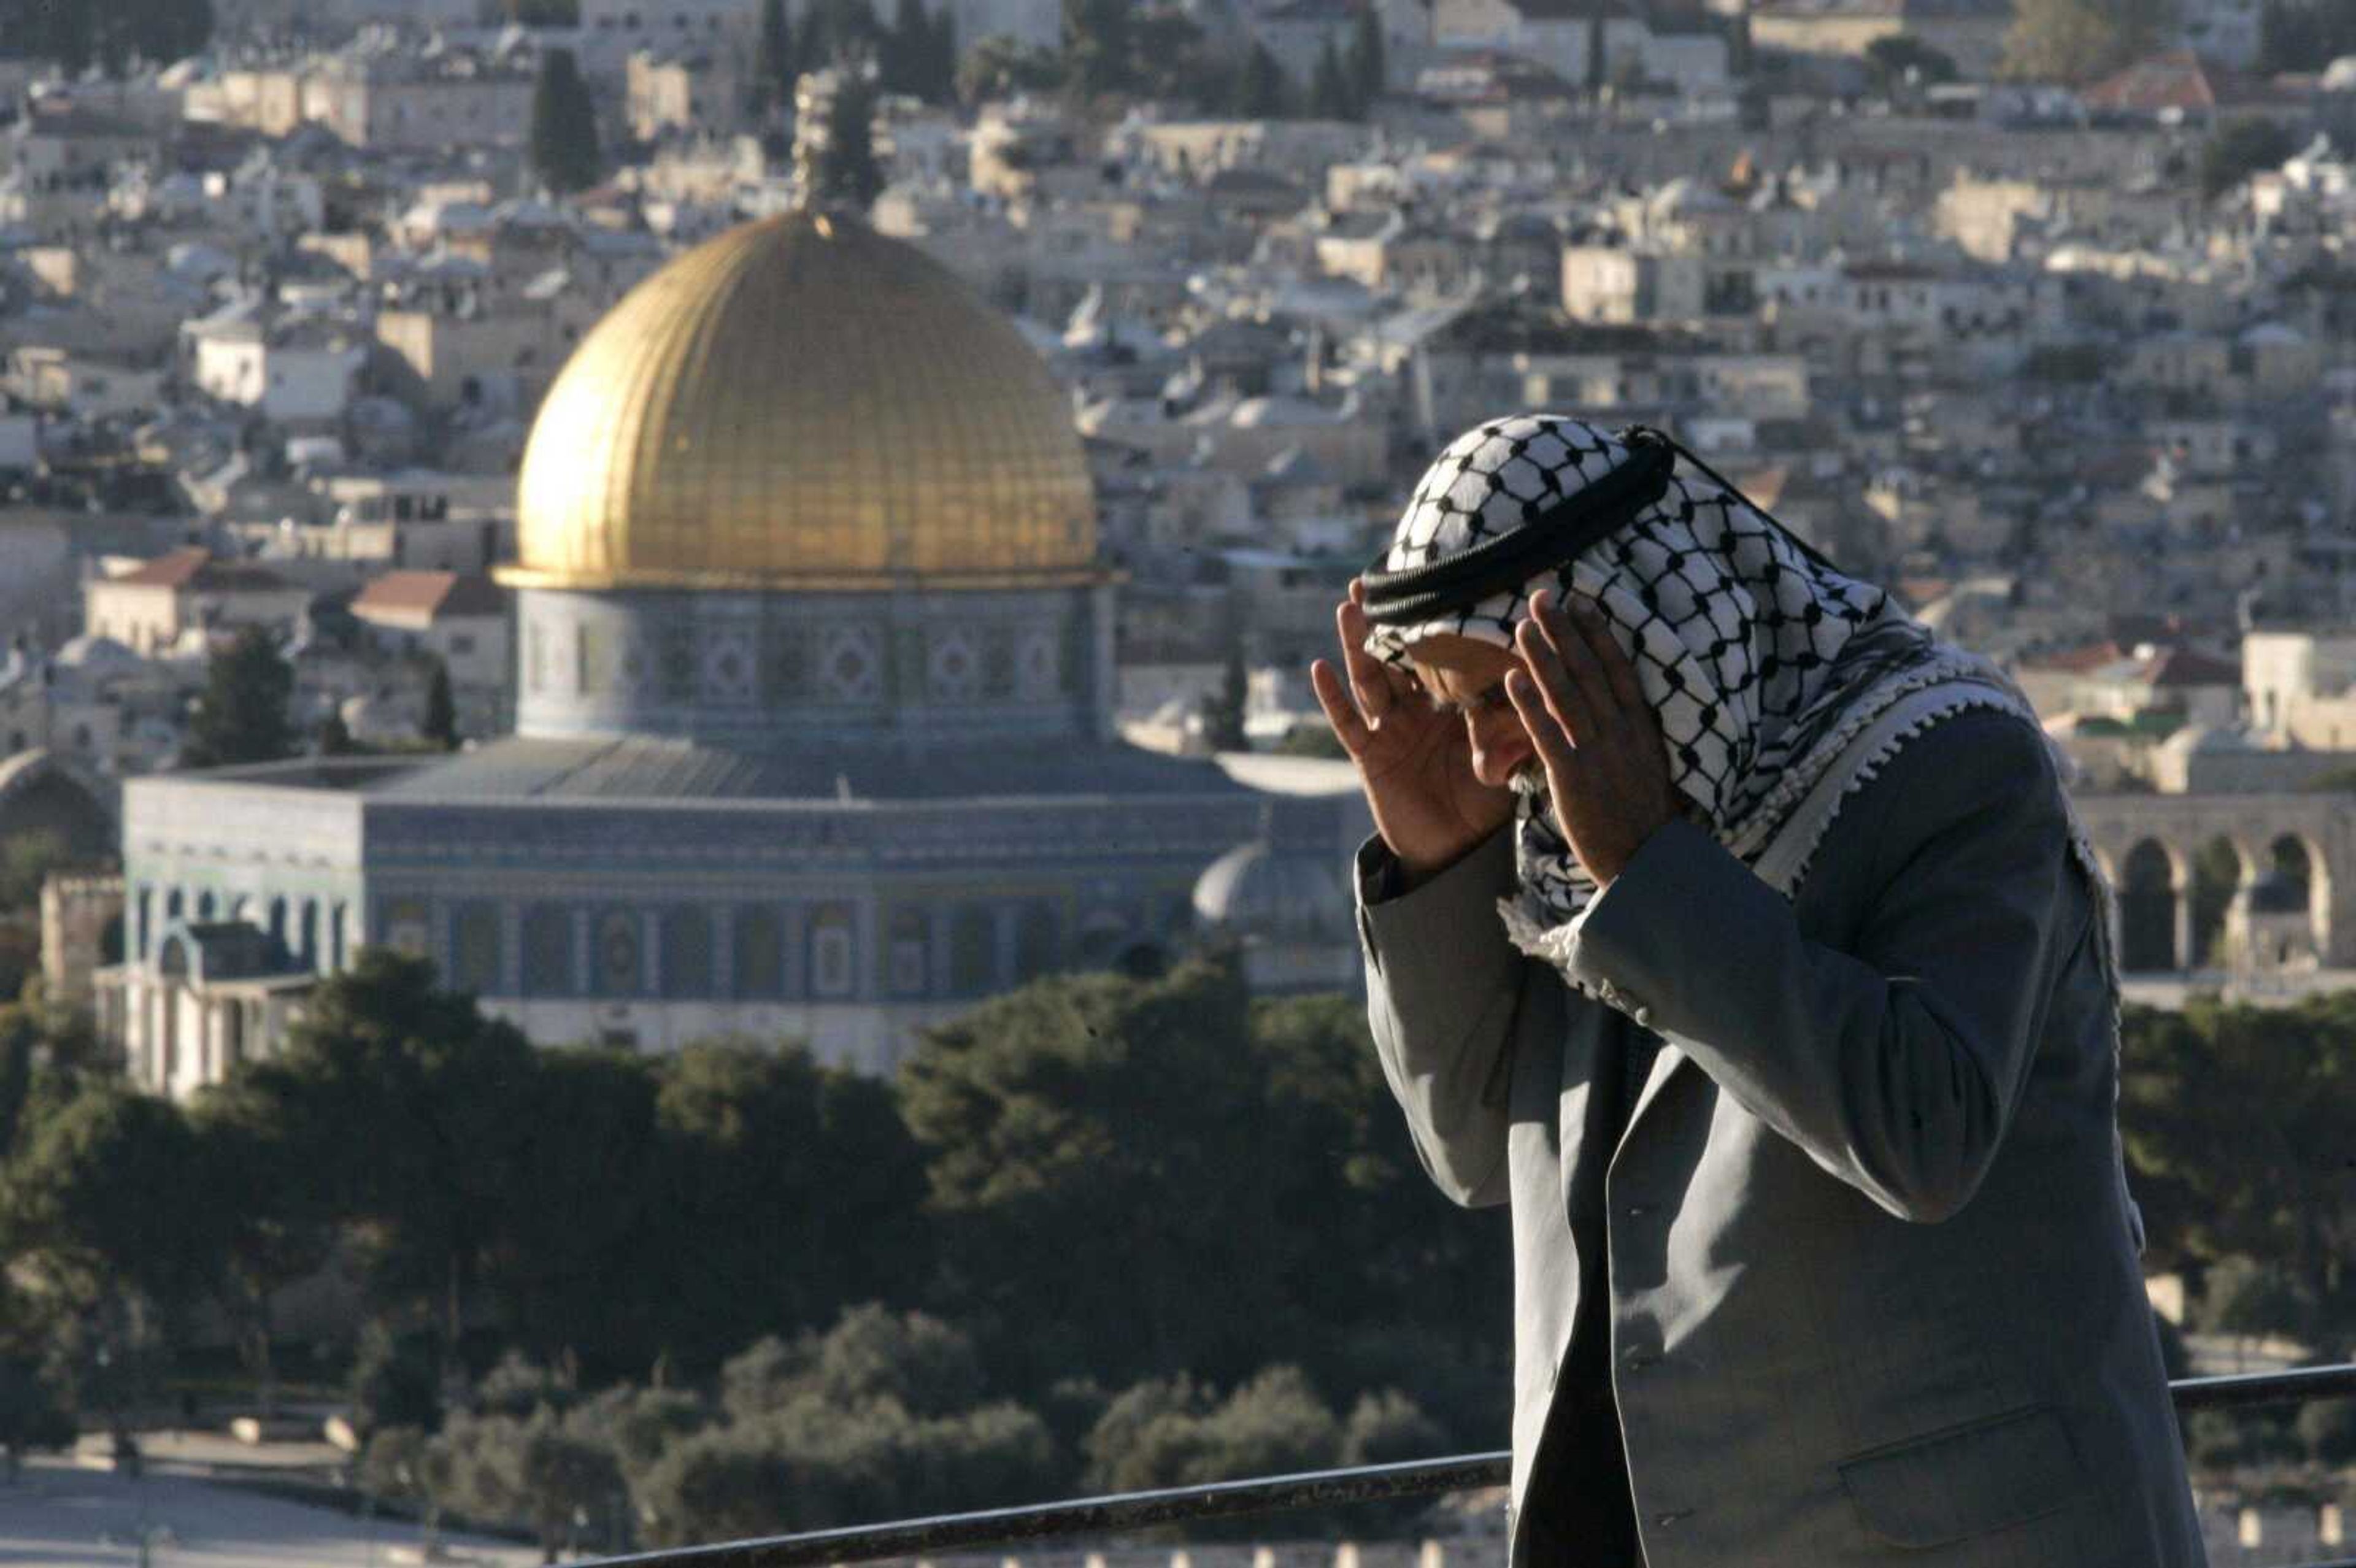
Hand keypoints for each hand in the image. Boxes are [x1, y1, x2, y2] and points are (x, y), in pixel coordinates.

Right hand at [1310, 578, 1515, 879]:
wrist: (1458, 847)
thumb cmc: (1486, 800)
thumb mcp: (1510, 753)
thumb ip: (1520, 720)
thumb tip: (1545, 683)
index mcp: (1450, 702)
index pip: (1441, 652)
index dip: (1435, 619)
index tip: (1434, 579)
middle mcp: (1416, 708)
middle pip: (1397, 654)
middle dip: (1386, 617)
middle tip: (1377, 574)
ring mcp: (1389, 729)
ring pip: (1369, 678)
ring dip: (1357, 643)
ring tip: (1349, 606)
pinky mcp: (1370, 756)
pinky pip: (1347, 723)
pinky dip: (1332, 697)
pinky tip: (1319, 668)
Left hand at [1505, 587, 1681, 887]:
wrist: (1647, 863)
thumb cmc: (1643, 817)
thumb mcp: (1646, 765)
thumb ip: (1630, 733)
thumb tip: (1616, 705)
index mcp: (1640, 729)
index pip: (1619, 671)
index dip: (1599, 635)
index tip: (1582, 604)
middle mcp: (1621, 734)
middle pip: (1590, 672)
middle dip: (1565, 632)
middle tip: (1542, 597)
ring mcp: (1598, 754)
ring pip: (1569, 696)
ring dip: (1544, 657)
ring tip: (1522, 626)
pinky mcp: (1574, 778)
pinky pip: (1549, 735)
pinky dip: (1531, 705)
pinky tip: (1513, 679)